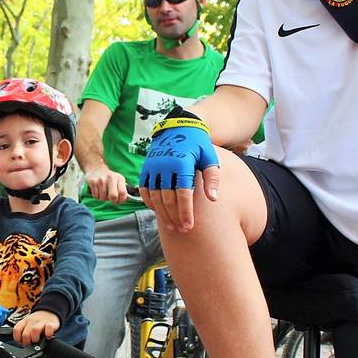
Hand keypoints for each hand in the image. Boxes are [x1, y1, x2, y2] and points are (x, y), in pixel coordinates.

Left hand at [13, 309, 59, 344]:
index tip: (21, 342)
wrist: (49, 312)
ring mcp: (42, 322)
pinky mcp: (51, 323)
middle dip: (27, 342)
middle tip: (30, 343)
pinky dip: (48, 334)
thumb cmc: (37, 322)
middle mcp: (32, 321)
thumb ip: (24, 332)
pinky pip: (49, 328)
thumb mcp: (28, 325)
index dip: (18, 339)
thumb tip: (22, 343)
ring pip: (35, 330)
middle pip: (25, 334)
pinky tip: (47, 336)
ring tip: (38, 340)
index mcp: (25, 321)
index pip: (16, 330)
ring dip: (35, 338)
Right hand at [83, 164, 127, 202]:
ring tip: (103, 192)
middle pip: (113, 196)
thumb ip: (123, 189)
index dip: (121, 200)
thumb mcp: (118, 181)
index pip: (123, 193)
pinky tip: (97, 190)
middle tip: (111, 199)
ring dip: (103, 198)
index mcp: (119, 178)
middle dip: (112, 201)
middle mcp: (111, 178)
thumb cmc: (109, 178)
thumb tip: (126, 199)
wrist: (96, 169)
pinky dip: (97, 196)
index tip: (119, 200)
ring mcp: (101, 180)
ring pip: (103, 198)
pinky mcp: (93, 182)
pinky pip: (96, 196)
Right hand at [138, 108, 219, 231]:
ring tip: (171, 225)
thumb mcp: (209, 158)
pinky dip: (150, 202)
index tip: (189, 227)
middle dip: (175, 216)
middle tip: (182, 230)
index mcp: (182, 163)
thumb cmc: (198, 145)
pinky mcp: (146, 167)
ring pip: (155, 196)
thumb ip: (212, 178)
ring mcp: (153, 166)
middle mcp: (165, 165)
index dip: (185, 212)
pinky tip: (158, 213)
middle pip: (168, 198)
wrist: (178, 126)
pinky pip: (145, 189)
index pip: (183, 194)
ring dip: (162, 213)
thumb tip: (213, 199)